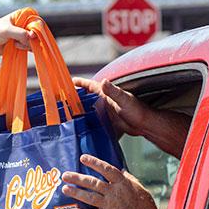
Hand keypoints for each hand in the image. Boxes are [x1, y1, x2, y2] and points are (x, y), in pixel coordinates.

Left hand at [0, 13, 34, 57]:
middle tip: (22, 41)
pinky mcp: (19, 45)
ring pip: (32, 41)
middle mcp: (22, 25)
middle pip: (35, 31)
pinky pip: (29, 47)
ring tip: (16, 45)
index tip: (32, 35)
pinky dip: (27, 49)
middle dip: (31, 38)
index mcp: (20, 16)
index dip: (36, 27)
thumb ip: (21, 33)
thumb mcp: (7, 31)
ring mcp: (21, 35)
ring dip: (27, 44)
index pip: (34, 20)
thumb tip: (33, 37)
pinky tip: (18, 48)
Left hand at [61, 154, 161, 208]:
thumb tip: (121, 170)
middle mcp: (114, 193)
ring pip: (89, 197)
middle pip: (93, 183)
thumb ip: (129, 179)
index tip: (82, 158)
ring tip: (65, 189)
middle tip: (65, 175)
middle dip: (78, 178)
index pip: (106, 169)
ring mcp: (110, 205)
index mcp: (123, 183)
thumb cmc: (145, 208)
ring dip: (76, 193)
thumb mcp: (140, 188)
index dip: (94, 163)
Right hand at [73, 77, 191, 158]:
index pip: (91, 86)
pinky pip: (95, 121)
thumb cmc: (136, 110)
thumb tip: (104, 82)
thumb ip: (113, 91)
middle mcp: (105, 101)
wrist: (144, 124)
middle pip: (88, 97)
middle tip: (65, 99)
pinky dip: (89, 122)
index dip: (82, 83)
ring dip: (81, 111)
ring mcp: (106, 112)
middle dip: (77, 97)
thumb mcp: (124, 99)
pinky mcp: (108, 121)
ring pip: (90, 110)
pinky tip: (82, 127)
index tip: (71, 81)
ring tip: (68, 114)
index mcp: (107, 94)